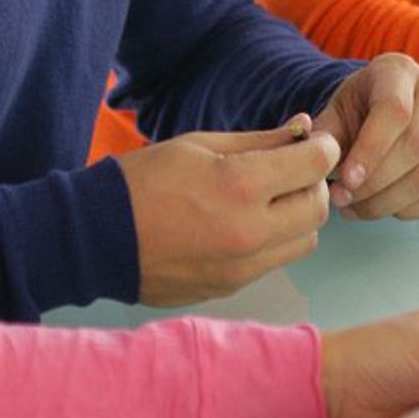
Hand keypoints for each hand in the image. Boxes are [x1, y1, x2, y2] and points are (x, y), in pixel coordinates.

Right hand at [119, 118, 336, 305]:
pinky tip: (243, 224)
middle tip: (293, 170)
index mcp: (240, 186)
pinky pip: (273, 261)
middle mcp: (249, 232)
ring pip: (304, 241)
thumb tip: (303, 130)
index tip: (317, 142)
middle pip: (318, 208)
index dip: (322, 148)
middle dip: (313, 183)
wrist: (96, 237)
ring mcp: (241, 267)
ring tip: (270, 200)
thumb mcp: (200, 144)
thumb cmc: (144, 180)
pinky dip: (273, 241)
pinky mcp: (231, 287)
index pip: (315, 165)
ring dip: (298, 217)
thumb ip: (260, 141)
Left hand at [313, 52, 418, 219]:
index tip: (345, 182)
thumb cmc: (357, 111)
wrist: (386, 109)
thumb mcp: (334, 113)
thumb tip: (314, 156)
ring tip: (357, 209)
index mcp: (398, 70)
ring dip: (388, 202)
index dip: (370, 151)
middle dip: (374, 184)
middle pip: (414, 147)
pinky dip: (414, 210)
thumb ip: (324, 136)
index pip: (393, 112)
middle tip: (343, 201)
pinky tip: (389, 208)